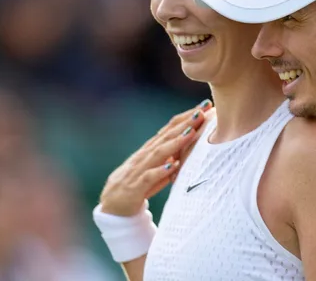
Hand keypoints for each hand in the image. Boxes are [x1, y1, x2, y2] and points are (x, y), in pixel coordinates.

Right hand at [99, 100, 211, 216]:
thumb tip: (187, 149)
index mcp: (150, 150)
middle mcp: (144, 156)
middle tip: (202, 110)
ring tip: (191, 132)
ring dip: (175, 142)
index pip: (170, 129)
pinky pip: (148, 178)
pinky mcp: (135, 187)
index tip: (204, 106)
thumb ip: (170, 159)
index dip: (186, 117)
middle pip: (166, 136)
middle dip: (185, 122)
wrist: (111, 208)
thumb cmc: (138, 187)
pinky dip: (160, 171)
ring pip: (158, 153)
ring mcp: (138, 170)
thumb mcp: (157, 170)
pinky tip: (173, 166)